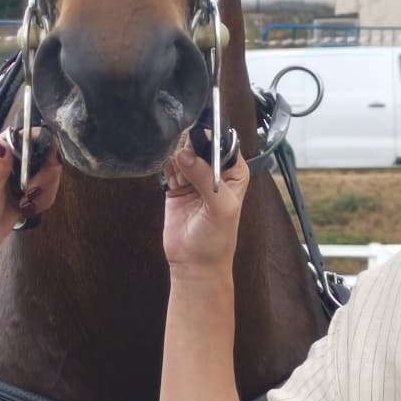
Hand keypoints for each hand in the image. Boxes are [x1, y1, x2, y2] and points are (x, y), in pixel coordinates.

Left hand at [0, 131, 56, 260]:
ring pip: (49, 173)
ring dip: (44, 190)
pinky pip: (47, 191)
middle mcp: (10, 159)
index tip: (47, 160)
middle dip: (46, 173)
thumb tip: (5, 142)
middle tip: (33, 189)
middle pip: (44, 153)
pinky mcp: (28, 193)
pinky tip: (27, 209)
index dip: (41, 144)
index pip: (26, 135)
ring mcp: (21, 177)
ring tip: (26, 203)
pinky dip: (42, 201)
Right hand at [157, 142, 248, 275]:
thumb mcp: (221, 208)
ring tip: (176, 170)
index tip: (195, 136)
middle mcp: (215, 172)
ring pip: (182, 151)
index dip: (210, 137)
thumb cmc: (217, 241)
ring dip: (175, 154)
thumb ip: (206, 178)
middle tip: (181, 154)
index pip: (223, 144)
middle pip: (200, 144)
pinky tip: (168, 172)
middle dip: (189, 144)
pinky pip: (169, 165)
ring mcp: (194, 178)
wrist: (194, 264)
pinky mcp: (176, 186)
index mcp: (234, 173)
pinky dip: (166, 165)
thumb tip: (185, 154)